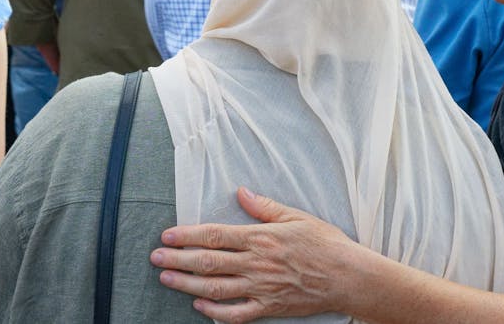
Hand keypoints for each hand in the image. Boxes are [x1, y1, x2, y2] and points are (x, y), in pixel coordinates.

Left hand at [151, 187, 354, 322]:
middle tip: (155, 258)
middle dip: (178, 259)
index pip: (215, 235)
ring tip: (167, 278)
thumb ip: (264, 206)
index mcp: (260, 237)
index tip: (167, 235)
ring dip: (187, 284)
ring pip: (216, 287)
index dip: (187, 236)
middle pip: (208, 262)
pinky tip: (199, 306)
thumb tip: (240, 191)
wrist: (348, 276)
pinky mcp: (269, 307)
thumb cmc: (325, 243)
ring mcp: (261, 287)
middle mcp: (256, 263)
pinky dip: (215, 312)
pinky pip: (237, 314)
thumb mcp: (295, 216)